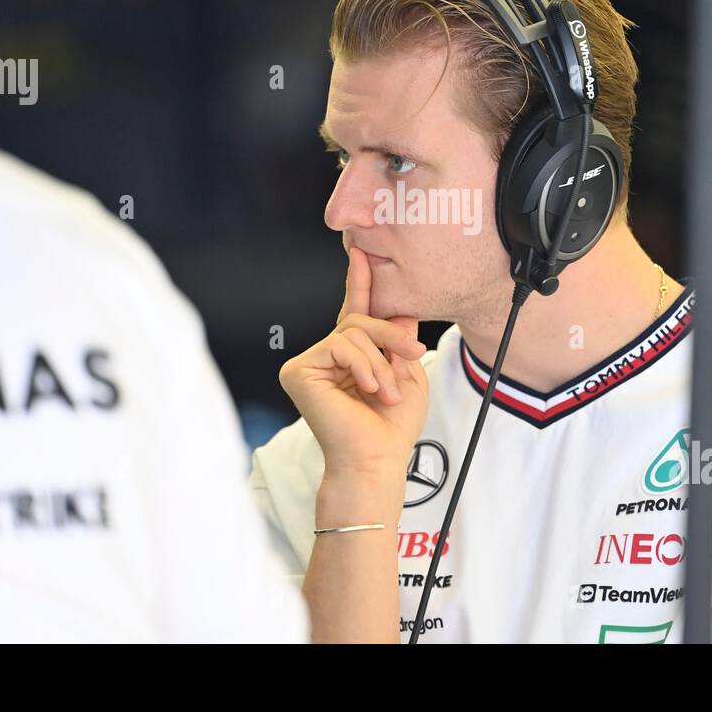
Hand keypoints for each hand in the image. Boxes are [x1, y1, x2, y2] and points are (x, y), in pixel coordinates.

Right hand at [279, 246, 428, 484]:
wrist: (376, 459)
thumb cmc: (391, 427)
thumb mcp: (407, 373)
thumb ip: (400, 339)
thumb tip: (401, 309)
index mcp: (351, 358)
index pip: (356, 313)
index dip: (359, 283)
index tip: (361, 253)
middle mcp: (327, 357)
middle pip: (359, 320)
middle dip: (391, 336)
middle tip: (412, 356)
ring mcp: (309, 363)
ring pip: (352, 332)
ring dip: (381, 361)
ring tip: (387, 391)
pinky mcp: (298, 370)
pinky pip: (339, 345)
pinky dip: (363, 365)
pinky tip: (368, 389)